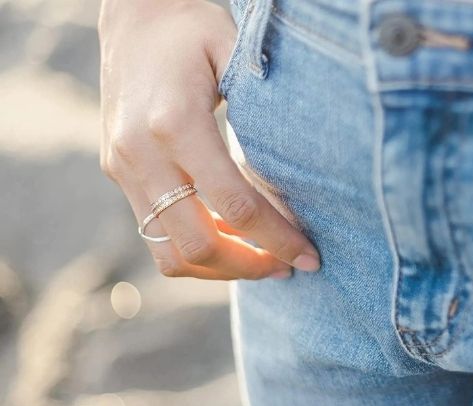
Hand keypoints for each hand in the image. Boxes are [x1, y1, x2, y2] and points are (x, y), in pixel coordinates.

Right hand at [98, 0, 320, 279]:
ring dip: (218, 268)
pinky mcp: (119, 174)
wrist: (132, 17)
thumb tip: (295, 191)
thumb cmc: (191, 30)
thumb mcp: (235, 57)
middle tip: (285, 267)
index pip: (236, 206)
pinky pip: (155, 235)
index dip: (277, 240)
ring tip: (256, 259)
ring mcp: (124, 169)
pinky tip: (224, 236)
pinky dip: (193, 249)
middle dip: (248, 267)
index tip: (308, 257)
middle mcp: (142, 154)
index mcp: (176, 123)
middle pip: (198, 245)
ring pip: (170, 254)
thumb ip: (262, 124)